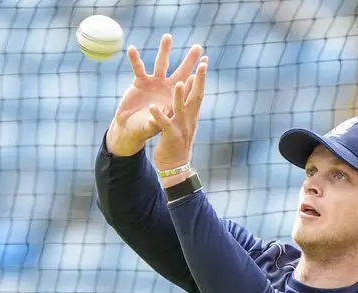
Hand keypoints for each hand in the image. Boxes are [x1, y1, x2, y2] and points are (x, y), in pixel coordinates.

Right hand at [106, 34, 203, 156]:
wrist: (132, 129)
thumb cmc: (146, 129)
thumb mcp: (151, 127)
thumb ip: (155, 121)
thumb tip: (157, 117)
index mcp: (175, 100)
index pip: (189, 87)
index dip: (197, 77)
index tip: (205, 63)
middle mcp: (167, 89)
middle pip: (181, 71)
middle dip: (190, 60)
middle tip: (198, 46)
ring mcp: (154, 83)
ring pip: (161, 63)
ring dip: (164, 50)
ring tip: (168, 36)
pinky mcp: (140, 82)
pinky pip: (138, 68)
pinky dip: (135, 59)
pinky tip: (131, 49)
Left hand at [150, 59, 207, 185]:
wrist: (176, 165)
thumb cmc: (178, 141)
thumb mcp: (186, 122)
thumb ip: (188, 107)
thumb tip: (191, 89)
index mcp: (192, 114)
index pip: (198, 92)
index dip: (201, 77)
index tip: (205, 61)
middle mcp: (189, 119)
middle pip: (196, 96)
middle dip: (199, 80)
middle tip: (202, 63)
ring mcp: (180, 128)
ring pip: (180, 109)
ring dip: (179, 96)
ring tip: (178, 83)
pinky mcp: (170, 136)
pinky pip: (163, 125)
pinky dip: (158, 116)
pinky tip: (152, 108)